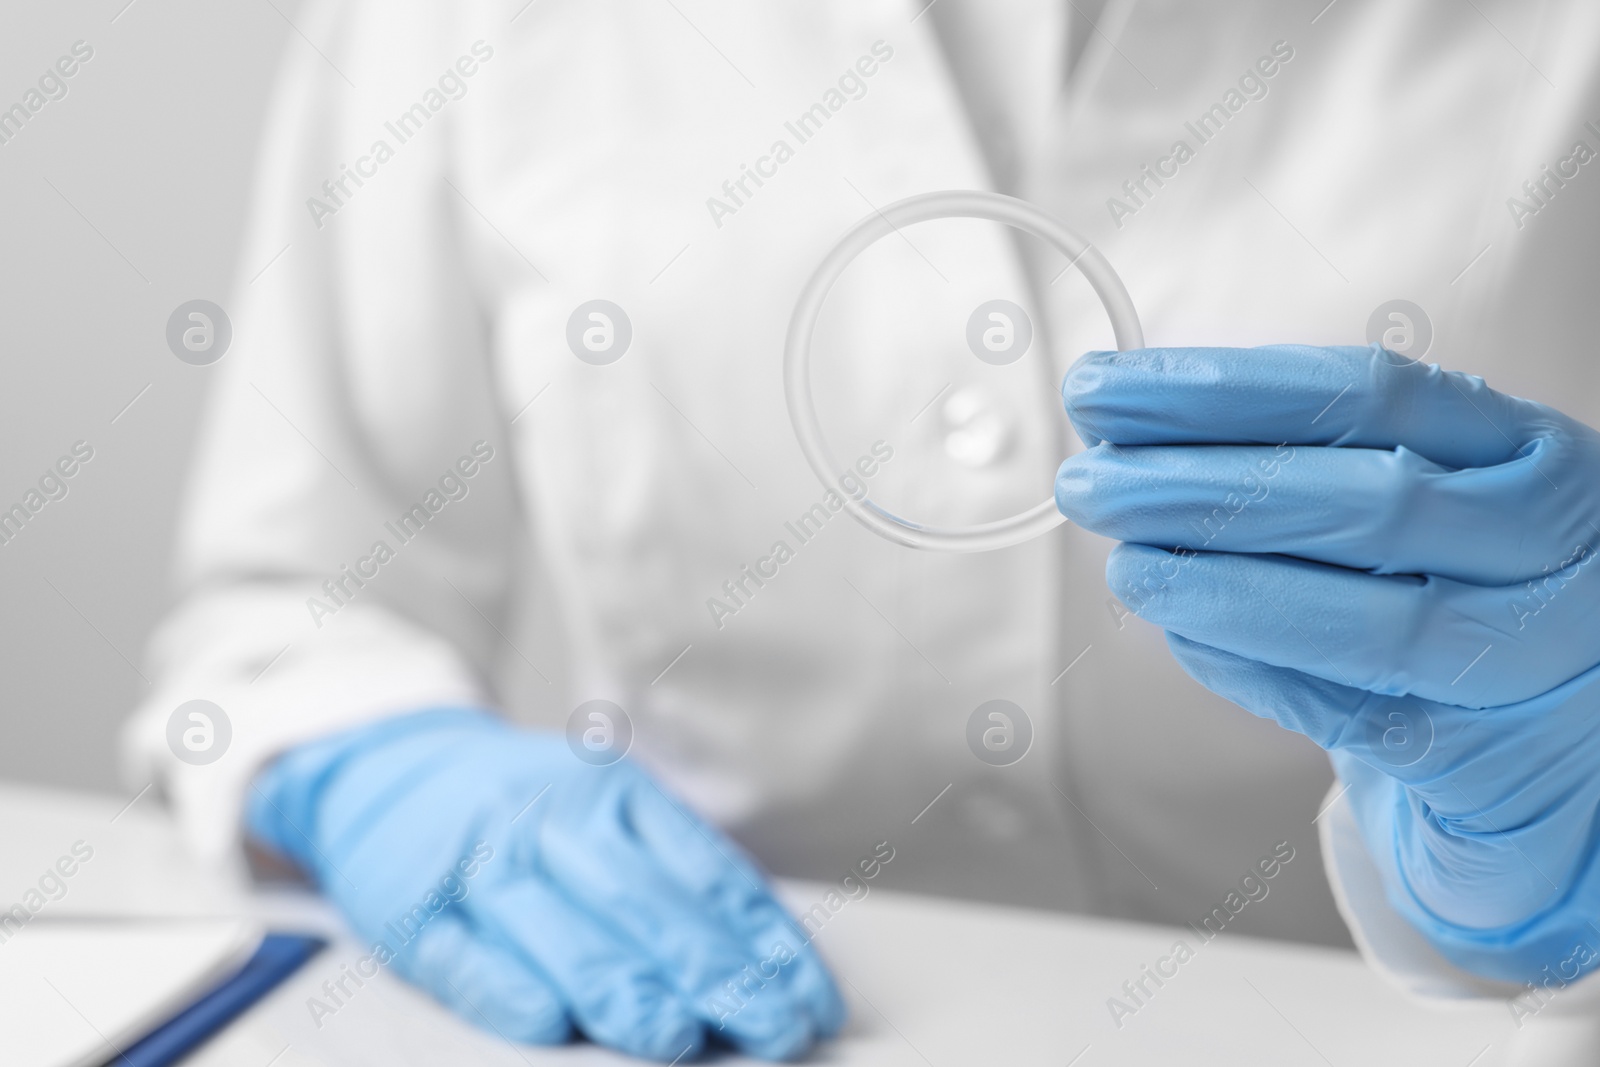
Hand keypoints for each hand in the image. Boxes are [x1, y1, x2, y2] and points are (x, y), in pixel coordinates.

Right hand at [247, 709, 843, 1060]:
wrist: (387, 766)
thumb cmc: (519, 805)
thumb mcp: (604, 804)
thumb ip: (671, 868)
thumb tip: (762, 954)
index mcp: (615, 795)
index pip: (707, 871)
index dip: (765, 941)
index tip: (809, 997)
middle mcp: (554, 823)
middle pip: (646, 902)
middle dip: (717, 971)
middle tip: (771, 1026)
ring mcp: (484, 865)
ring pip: (563, 930)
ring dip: (626, 987)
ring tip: (679, 1036)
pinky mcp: (418, 912)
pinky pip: (466, 956)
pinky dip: (507, 989)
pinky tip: (549, 1021)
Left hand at [1055, 344, 1599, 982]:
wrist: (1571, 729)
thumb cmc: (1463, 584)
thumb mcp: (1425, 493)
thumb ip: (1310, 462)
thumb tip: (1132, 439)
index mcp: (1520, 450)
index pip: (1365, 395)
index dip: (1220, 391)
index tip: (1104, 393)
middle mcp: (1546, 543)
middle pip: (1363, 501)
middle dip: (1202, 487)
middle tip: (1089, 483)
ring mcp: (1528, 655)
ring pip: (1368, 620)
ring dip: (1221, 589)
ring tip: (1128, 565)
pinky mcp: (1486, 753)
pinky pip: (1351, 711)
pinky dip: (1255, 669)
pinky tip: (1186, 635)